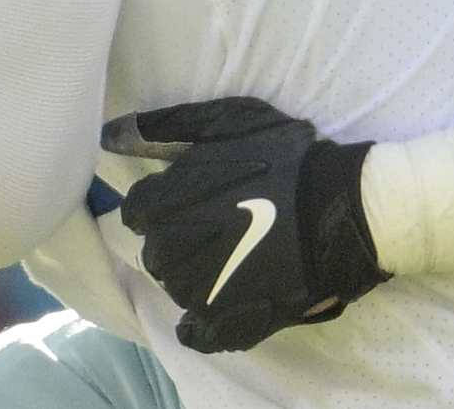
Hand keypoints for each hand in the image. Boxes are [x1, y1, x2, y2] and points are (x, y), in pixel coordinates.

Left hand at [104, 97, 387, 352]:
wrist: (344, 206)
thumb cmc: (288, 156)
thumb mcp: (230, 120)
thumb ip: (165, 127)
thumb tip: (110, 134)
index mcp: (167, 203)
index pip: (137, 211)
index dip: (161, 204)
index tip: (188, 200)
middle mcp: (175, 249)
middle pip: (155, 251)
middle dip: (177, 238)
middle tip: (216, 226)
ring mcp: (201, 289)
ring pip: (175, 288)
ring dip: (193, 273)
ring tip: (231, 256)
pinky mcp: (231, 320)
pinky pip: (198, 333)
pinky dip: (201, 323)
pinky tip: (220, 304)